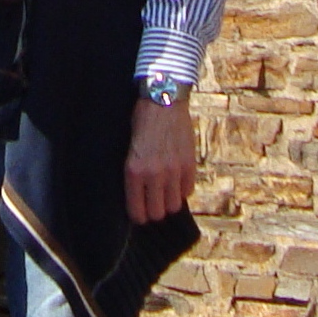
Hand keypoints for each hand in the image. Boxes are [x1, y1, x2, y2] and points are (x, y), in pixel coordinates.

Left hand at [124, 99, 195, 223]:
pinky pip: (187, 190)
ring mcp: (174, 171)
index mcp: (134, 170)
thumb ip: (133, 171)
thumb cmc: (140, 121)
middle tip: (151, 204)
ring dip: (168, 201)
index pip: (138, 210)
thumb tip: (137, 193)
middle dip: (153, 211)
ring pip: (174, 205)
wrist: (163, 100)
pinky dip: (181, 189)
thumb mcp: (128, 147)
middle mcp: (154, 174)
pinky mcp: (189, 165)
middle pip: (157, 212)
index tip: (138, 214)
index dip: (138, 215)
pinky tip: (175, 180)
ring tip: (163, 192)